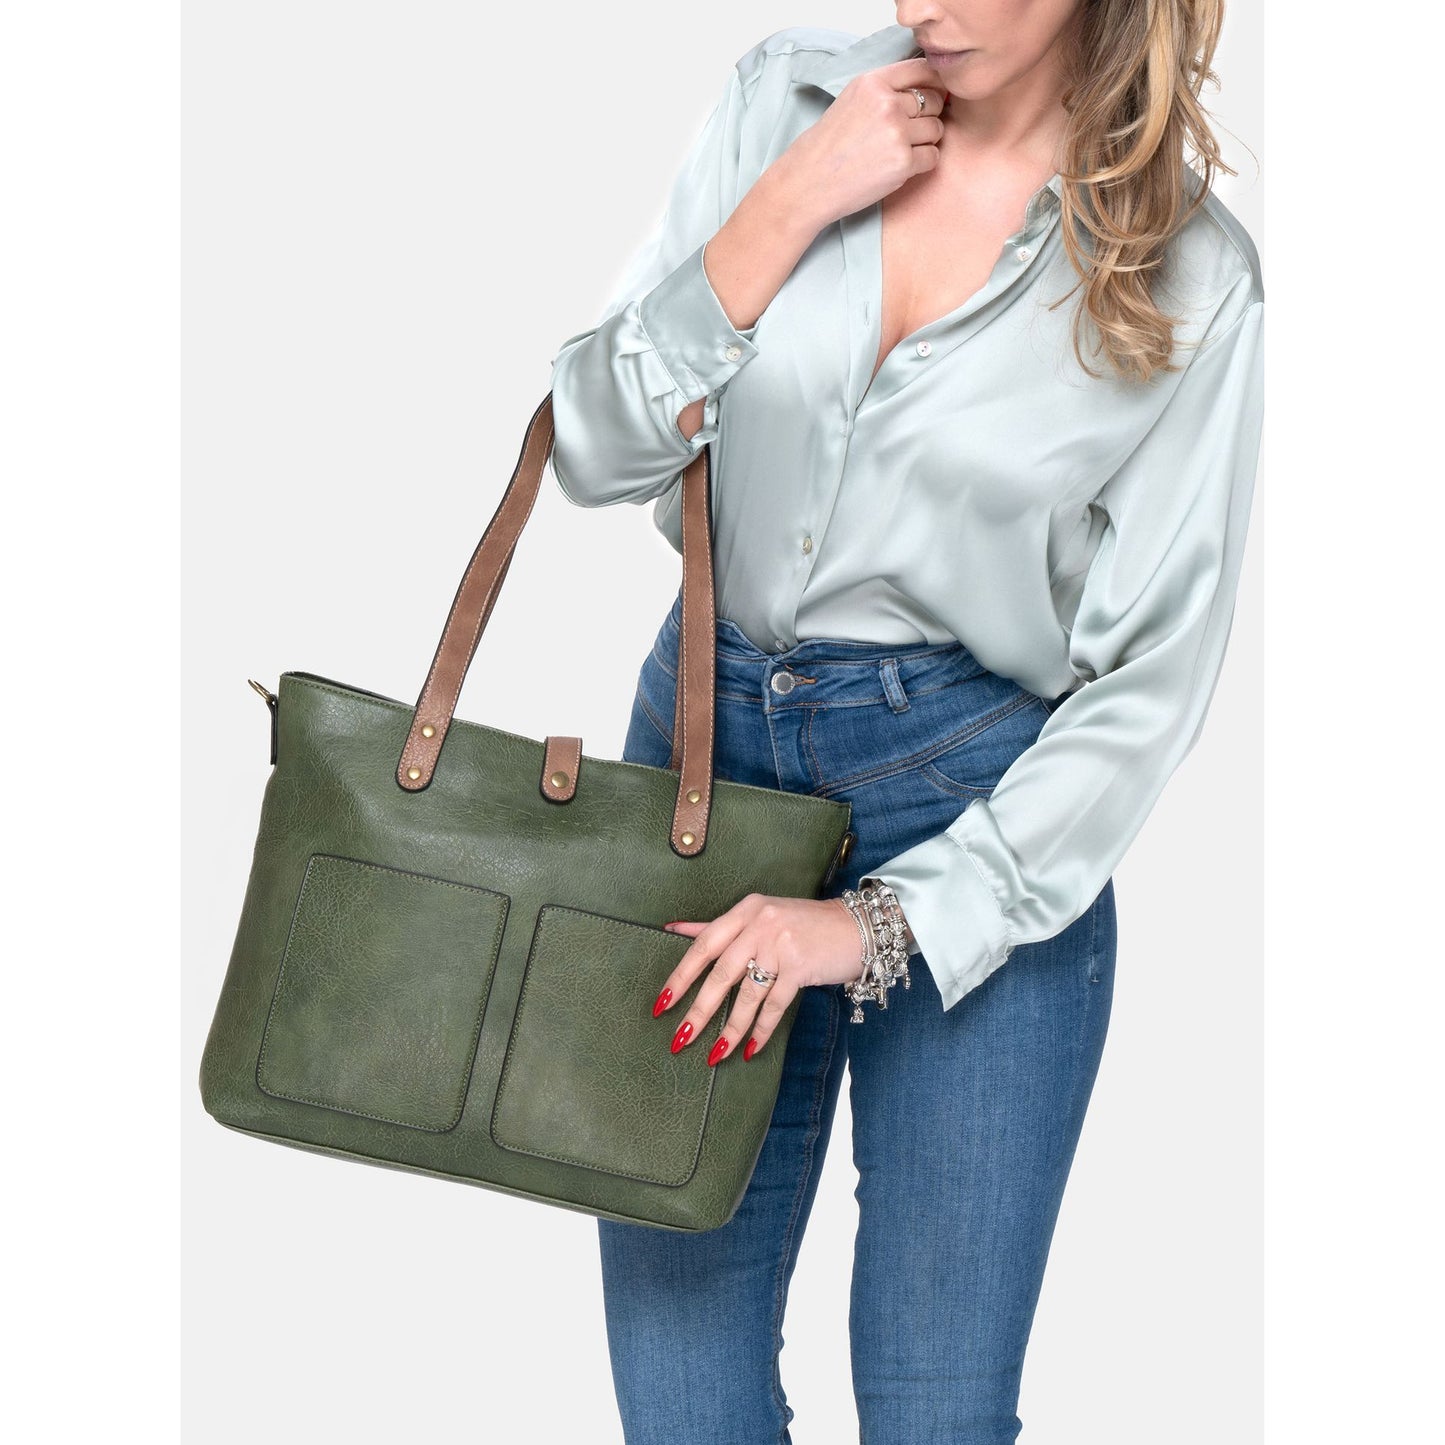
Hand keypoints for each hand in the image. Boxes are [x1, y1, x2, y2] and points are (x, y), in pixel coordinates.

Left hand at [653, 894, 864, 1064]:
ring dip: (730, 1028)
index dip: (680, 976)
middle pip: (720, 973)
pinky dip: (762, 1030)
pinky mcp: (801, 967)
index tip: (661, 1003)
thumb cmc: (804, 925)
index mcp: (745, 911)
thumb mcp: (760, 916)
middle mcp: (760, 924)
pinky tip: (750, 1048)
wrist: (857, 927)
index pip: (703, 945)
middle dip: (698, 1009)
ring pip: (747, 995)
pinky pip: (774, 1006)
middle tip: (680, 1037)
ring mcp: (781, 945)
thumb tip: (673, 928)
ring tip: (715, 1054)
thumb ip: (717, 926)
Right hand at [772, 57, 949, 230]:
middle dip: (928, 116)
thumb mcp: (852, 100)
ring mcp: (897, 133)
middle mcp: (887, 103)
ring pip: (936, 129)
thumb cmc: (828, 145)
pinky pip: (932, 157)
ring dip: (925, 141)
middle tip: (907, 132)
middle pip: (934, 101)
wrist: (809, 182)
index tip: (930, 97)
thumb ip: (885, 90)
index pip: (922, 69)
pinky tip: (900, 166)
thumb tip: (929, 88)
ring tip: (900, 150)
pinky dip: (922, 163)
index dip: (932, 84)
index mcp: (873, 83)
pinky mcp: (903, 162)